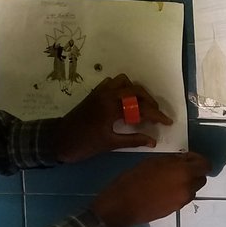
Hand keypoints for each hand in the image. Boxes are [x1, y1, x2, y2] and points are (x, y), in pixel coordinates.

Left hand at [53, 74, 172, 163]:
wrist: (57, 141)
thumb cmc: (84, 145)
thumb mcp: (110, 144)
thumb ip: (133, 140)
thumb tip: (153, 141)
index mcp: (111, 108)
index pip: (141, 108)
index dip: (157, 115)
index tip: (167, 122)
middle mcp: (107, 95)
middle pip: (136, 90)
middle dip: (149, 101)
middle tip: (156, 115)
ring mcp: (99, 92)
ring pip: (124, 82)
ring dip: (135, 91)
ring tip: (141, 105)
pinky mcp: (94, 93)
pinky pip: (112, 83)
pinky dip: (122, 88)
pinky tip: (125, 101)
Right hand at [90, 151, 211, 226]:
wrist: (123, 205)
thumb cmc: (135, 179)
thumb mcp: (153, 162)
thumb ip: (172, 160)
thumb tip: (183, 160)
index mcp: (184, 172)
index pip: (206, 165)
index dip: (198, 159)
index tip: (186, 158)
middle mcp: (188, 187)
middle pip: (201, 178)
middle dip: (193, 172)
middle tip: (178, 168)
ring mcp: (182, 201)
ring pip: (192, 189)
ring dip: (186, 183)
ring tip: (168, 180)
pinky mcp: (175, 210)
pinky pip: (183, 198)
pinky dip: (178, 192)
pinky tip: (163, 190)